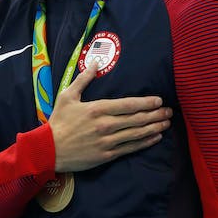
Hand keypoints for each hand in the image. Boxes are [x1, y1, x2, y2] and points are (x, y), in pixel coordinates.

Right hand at [48, 62, 171, 172]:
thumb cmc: (58, 121)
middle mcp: (105, 125)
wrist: (49, 149)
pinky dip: (144, 143)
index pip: (128, 105)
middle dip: (155, 114)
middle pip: (136, 119)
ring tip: (166, 123)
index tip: (158, 100)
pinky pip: (130, 148)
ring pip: (136, 134)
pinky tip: (155, 137)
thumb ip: (84, 79)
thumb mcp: (67, 96)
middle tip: (169, 111)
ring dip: (154, 127)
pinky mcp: (107, 155)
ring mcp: (107, 141)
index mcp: (97, 109)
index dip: (145, 103)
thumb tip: (95, 62)